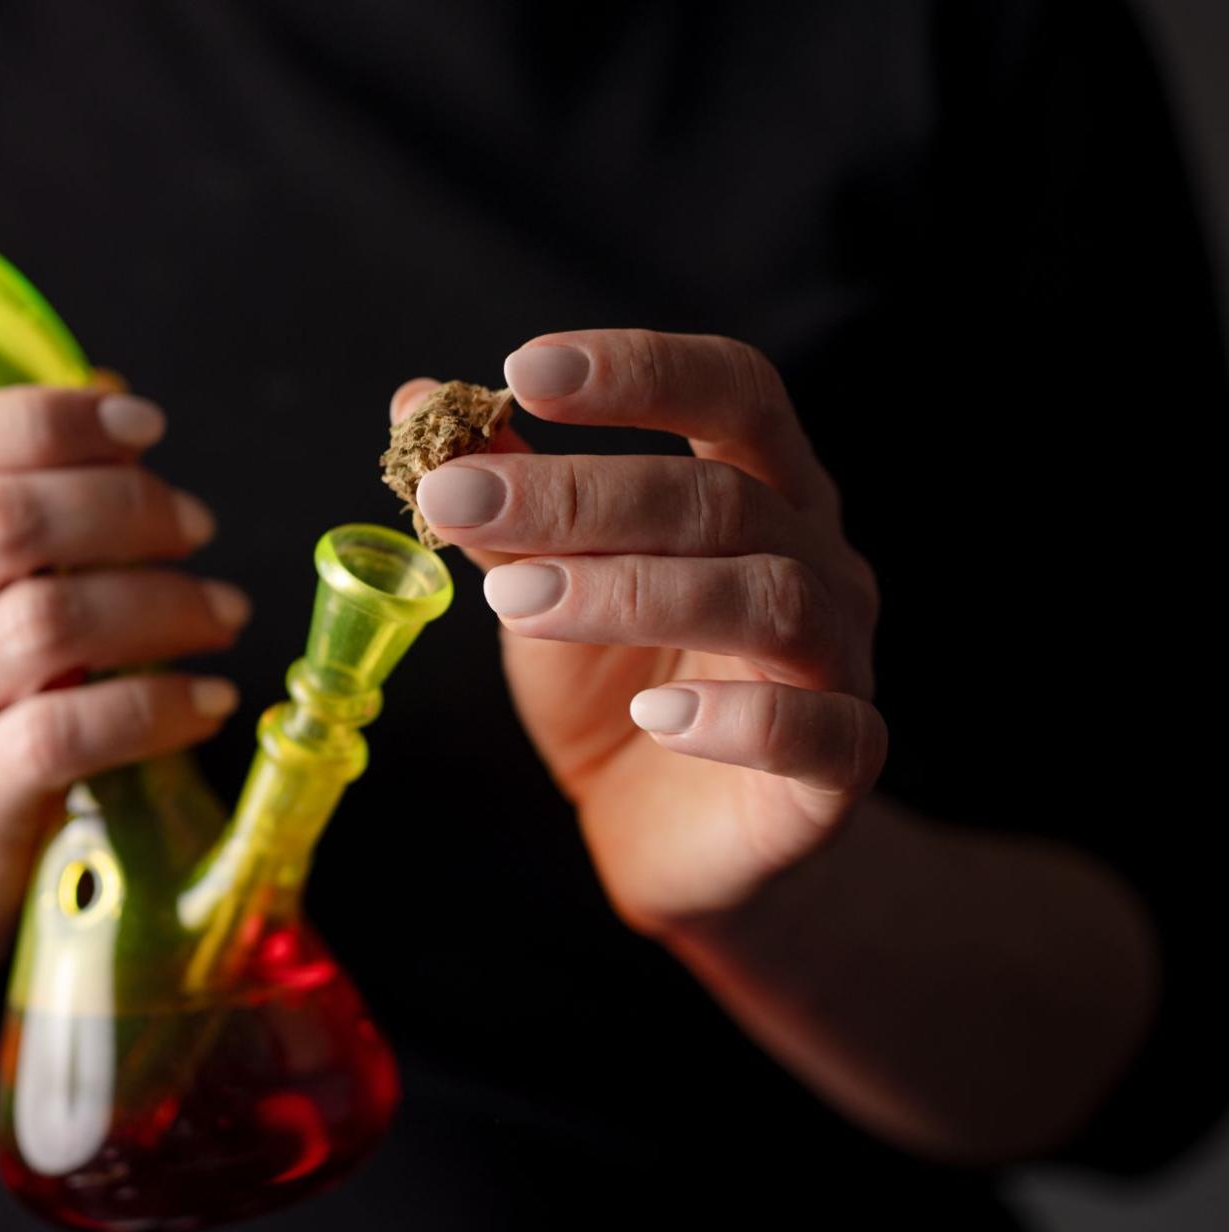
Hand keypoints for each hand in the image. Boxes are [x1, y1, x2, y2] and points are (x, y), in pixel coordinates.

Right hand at [0, 387, 248, 973]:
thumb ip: (21, 501)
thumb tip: (116, 394)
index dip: (52, 419)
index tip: (147, 426)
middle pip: (2, 524)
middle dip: (123, 508)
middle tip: (197, 528)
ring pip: (43, 624)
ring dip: (159, 606)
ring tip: (224, 614)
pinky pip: (67, 735)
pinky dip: (156, 708)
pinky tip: (210, 701)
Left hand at [393, 330, 883, 932]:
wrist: (666, 837)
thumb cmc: (614, 683)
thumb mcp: (540, 582)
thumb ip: (499, 500)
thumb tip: (415, 403)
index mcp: (760, 487)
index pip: (733, 390)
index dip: (640, 369)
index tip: (523, 370)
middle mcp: (819, 555)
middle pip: (723, 499)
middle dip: (580, 494)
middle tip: (458, 502)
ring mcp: (840, 658)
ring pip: (767, 599)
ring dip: (629, 590)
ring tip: (510, 602)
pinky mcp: (842, 765)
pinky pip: (816, 730)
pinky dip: (737, 717)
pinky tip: (654, 712)